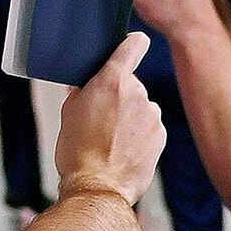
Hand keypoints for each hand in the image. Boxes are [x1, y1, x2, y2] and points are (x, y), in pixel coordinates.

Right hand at [54, 31, 163, 205]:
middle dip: (119, 96)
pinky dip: (140, 135)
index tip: (132, 45)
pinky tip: (123, 150)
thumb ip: (82, 90)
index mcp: (112, 80)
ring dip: (130, 117)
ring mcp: (152, 115)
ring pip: (141, 107)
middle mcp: (138, 93)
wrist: (98, 186)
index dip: (132, 44)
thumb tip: (86, 84)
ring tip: (111, 139)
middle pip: (131, 84)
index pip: (133, 45)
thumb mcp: (69, 112)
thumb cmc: (78, 151)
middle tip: (101, 118)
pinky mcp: (160, 136)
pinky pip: (149, 127)